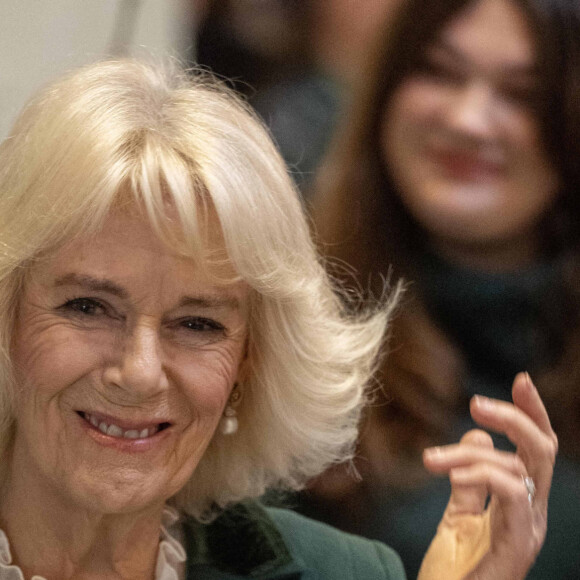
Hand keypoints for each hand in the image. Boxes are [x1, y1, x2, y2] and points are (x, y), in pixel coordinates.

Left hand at [417, 372, 557, 579]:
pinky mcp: (517, 544)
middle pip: (541, 449)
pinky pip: (512, 494)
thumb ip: (469, 481)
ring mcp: (528, 529)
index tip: (520, 379)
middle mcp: (531, 512)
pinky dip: (483, 475)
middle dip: (514, 416)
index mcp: (520, 503)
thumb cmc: (452, 572)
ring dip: (472, 452)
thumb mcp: (457, 517)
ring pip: (522, 465)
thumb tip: (475, 435)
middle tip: (476, 403)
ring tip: (432, 459)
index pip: (536, 449)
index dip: (532, 413)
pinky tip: (451, 473)